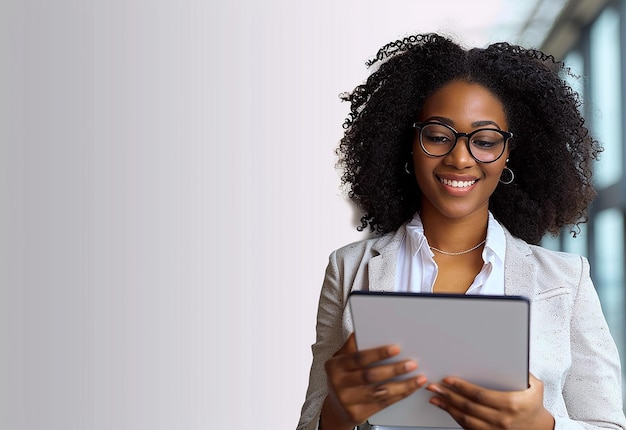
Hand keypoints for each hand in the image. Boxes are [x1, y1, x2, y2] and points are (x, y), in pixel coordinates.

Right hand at [320, 333, 427, 429]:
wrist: (335, 407)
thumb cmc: (342, 376)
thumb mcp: (341, 359)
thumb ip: (353, 346)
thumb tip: (365, 328)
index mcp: (334, 366)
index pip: (359, 358)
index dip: (378, 353)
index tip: (396, 348)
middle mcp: (338, 383)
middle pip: (370, 376)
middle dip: (394, 369)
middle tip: (412, 364)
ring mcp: (347, 401)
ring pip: (380, 392)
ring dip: (402, 385)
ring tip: (418, 378)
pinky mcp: (357, 414)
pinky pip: (383, 404)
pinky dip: (399, 396)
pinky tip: (410, 389)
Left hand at [426, 373, 554, 428]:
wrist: (539, 426)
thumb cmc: (533, 403)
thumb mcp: (534, 385)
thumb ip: (520, 371)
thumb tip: (506, 355)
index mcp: (512, 403)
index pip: (480, 395)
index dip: (462, 387)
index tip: (448, 380)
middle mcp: (503, 419)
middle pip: (469, 407)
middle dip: (449, 395)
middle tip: (434, 386)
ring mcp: (496, 429)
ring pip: (466, 419)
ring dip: (448, 407)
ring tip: (435, 397)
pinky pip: (468, 427)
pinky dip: (455, 417)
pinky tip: (446, 408)